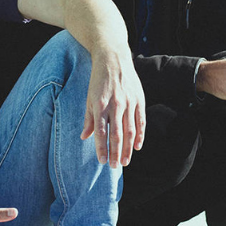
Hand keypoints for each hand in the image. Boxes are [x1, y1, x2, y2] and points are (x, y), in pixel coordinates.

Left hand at [81, 49, 145, 166]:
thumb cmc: (98, 80)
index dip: (102, 148)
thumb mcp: (89, 98)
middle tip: (116, 167)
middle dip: (116, 152)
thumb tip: (85, 137)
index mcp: (100, 105)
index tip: (103, 161)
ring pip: (130, 130)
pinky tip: (138, 146)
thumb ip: (89, 119)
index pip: (101, 132)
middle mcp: (115, 105)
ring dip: (128, 148)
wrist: (113, 59)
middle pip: (117, 134)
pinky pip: (141, 121)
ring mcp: (129, 102)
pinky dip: (140, 135)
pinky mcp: (139, 99)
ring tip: (126, 161)